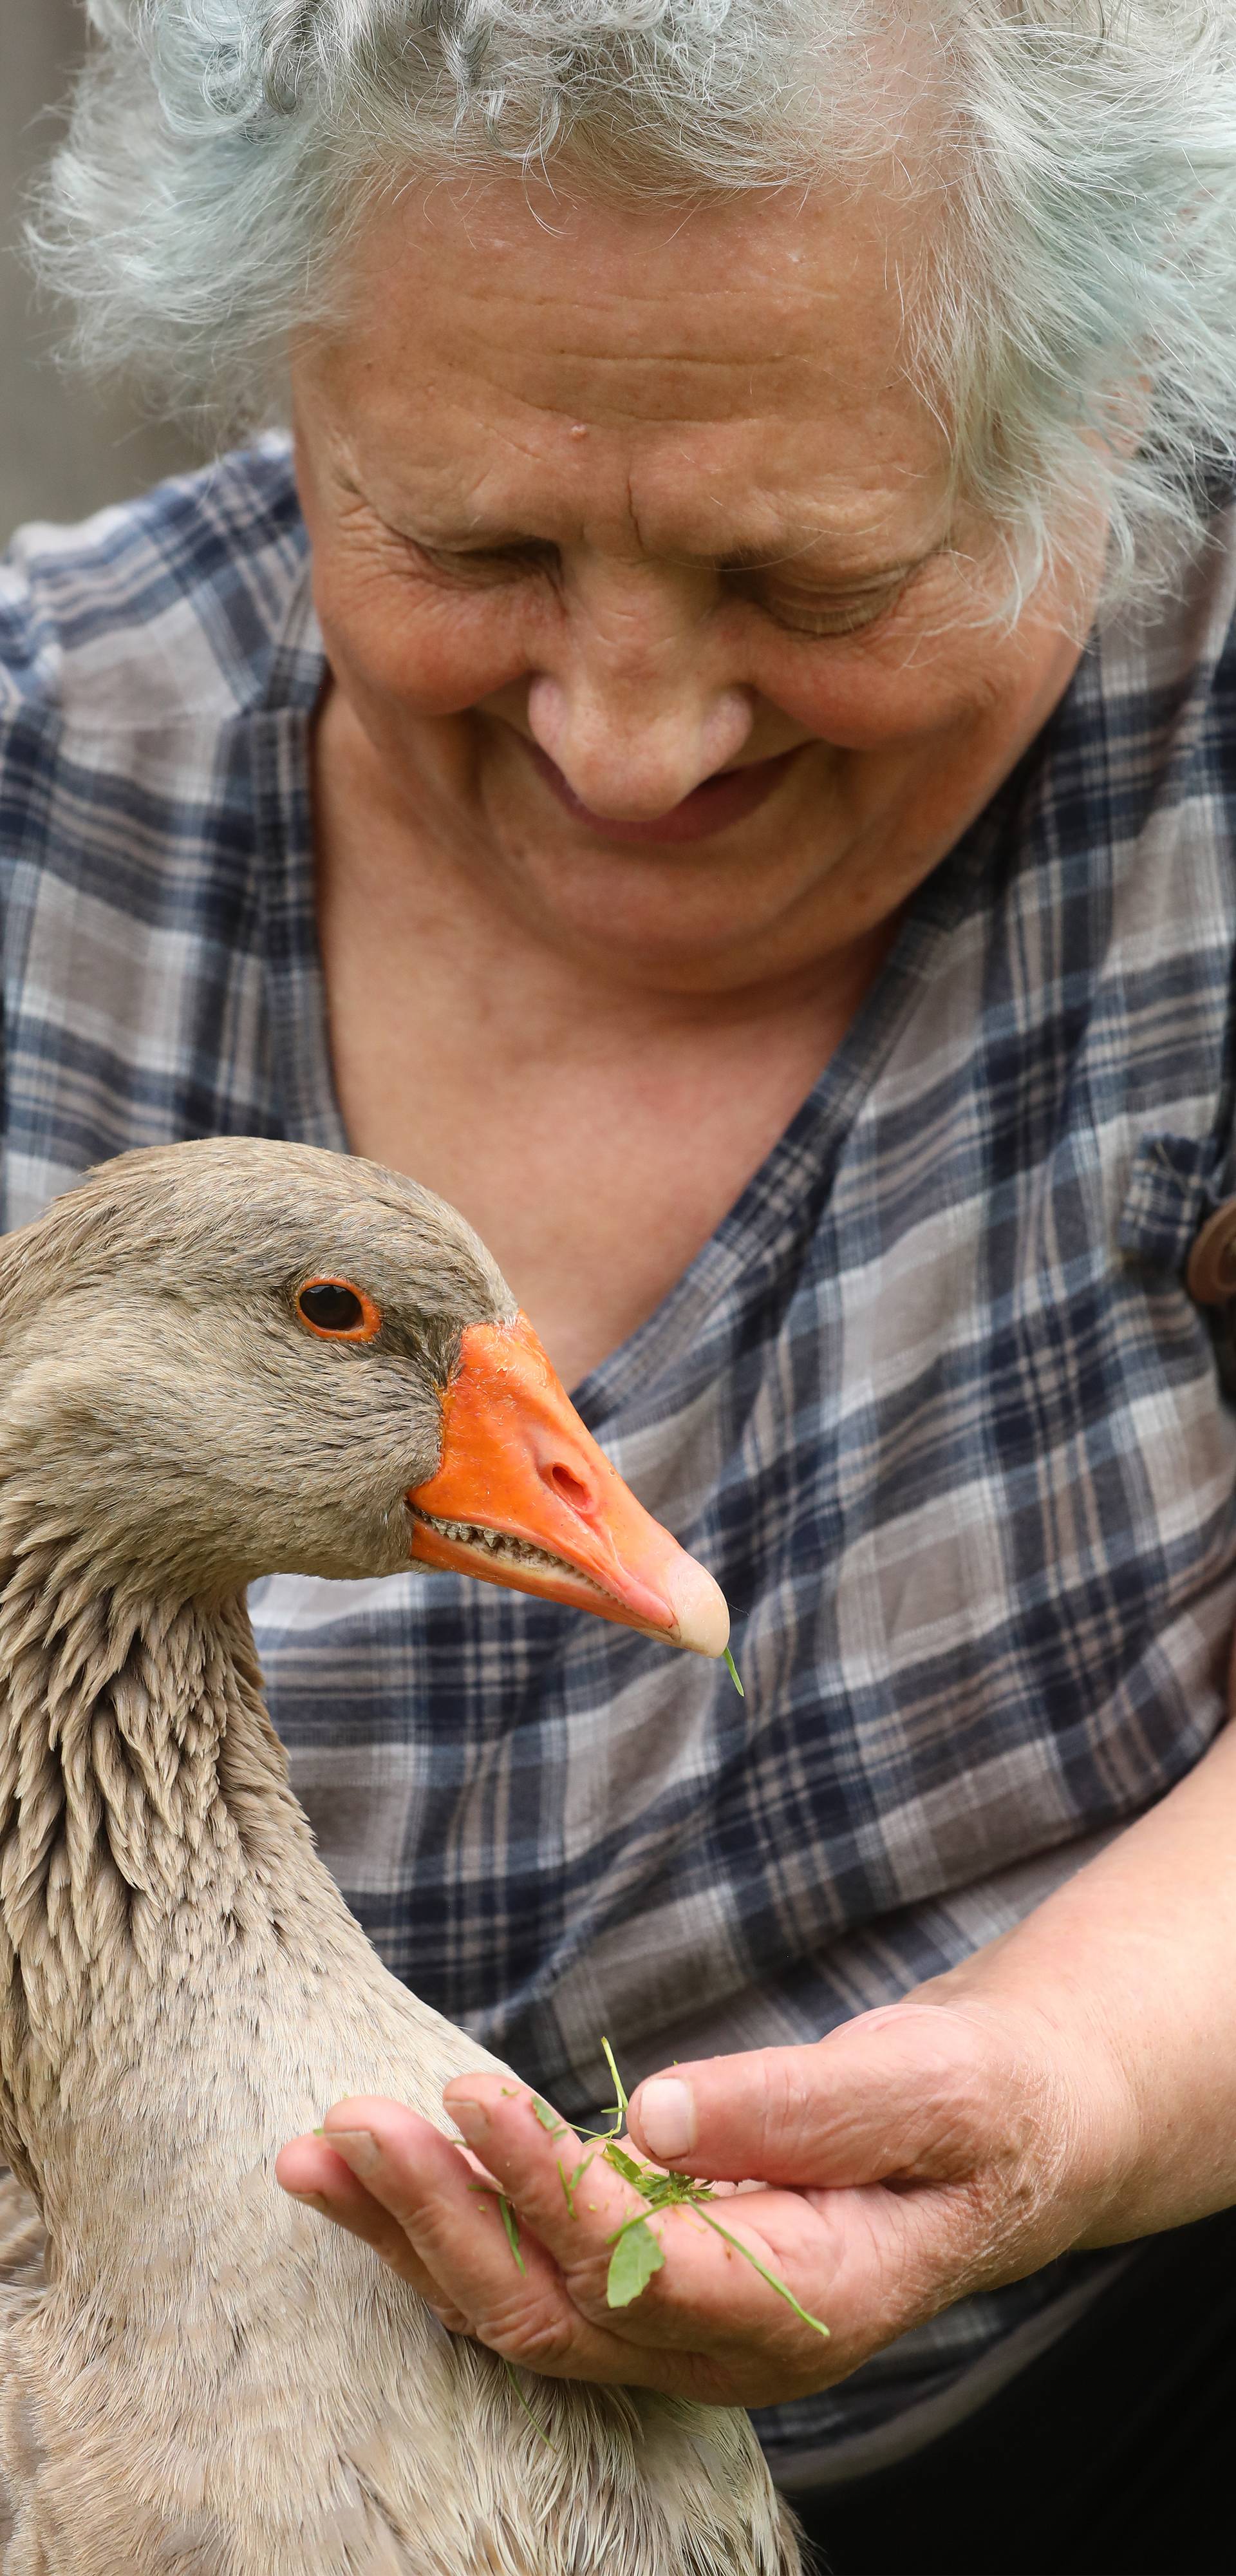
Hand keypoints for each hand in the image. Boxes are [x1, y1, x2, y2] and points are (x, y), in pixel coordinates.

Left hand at [275, 1989, 1136, 2408]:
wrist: (997, 2142)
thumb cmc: (976, 2105)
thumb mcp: (929, 2088)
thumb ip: (801, 2107)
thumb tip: (656, 2113)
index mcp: (813, 2302)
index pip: (652, 2272)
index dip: (555, 2196)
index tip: (472, 2100)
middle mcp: (727, 2345)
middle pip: (557, 2309)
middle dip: (444, 2219)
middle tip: (352, 2124)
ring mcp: (678, 2328)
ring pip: (518, 2305)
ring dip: (412, 2230)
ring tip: (315, 2152)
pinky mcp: (643, 2286)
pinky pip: (524, 2272)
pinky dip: (436, 2223)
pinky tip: (362, 2175)